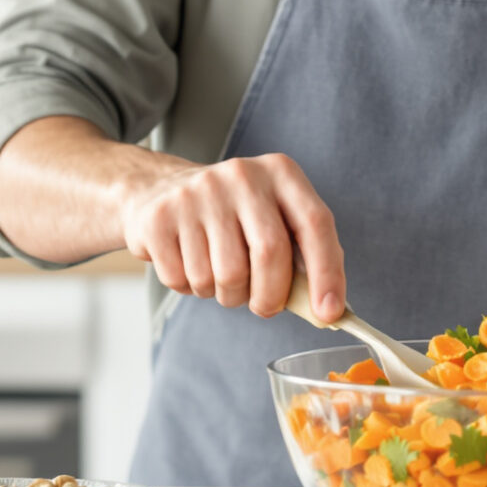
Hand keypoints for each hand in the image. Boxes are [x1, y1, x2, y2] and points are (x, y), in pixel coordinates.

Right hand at [118, 152, 346, 321]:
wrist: (158, 190)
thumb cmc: (232, 216)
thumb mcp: (272, 216)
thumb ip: (301, 255)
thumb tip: (327, 310)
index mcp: (280, 173)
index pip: (315, 223)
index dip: (327, 273)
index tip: (328, 313)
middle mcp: (240, 176)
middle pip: (269, 254)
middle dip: (270, 297)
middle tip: (264, 307)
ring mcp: (196, 193)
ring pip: (224, 276)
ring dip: (226, 295)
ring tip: (219, 275)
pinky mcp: (160, 217)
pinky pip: (183, 280)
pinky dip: (190, 289)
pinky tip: (189, 264)